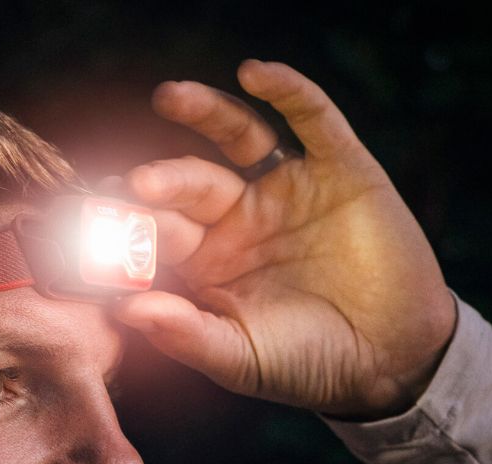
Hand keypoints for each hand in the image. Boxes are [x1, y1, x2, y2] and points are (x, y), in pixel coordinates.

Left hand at [110, 59, 456, 419]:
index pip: (157, 230)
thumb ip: (185, 335)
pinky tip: (256, 73)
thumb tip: (124, 312)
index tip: (96, 226)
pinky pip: (311, 118)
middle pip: (189, 182)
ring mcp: (286, 186)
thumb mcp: (241, 359)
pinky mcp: (339, 167)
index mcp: (205, 258)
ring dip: (204, 111)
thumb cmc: (308, 363)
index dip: (130, 226)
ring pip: (237, 135)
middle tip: (133, 184)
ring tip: (167, 98)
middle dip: (160, 181)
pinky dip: (288, 90)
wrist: (394, 360)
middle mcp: (238, 214)